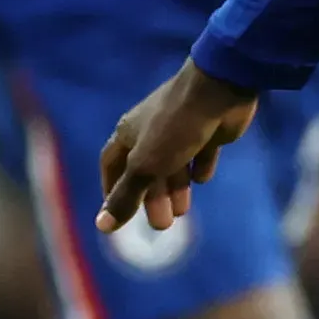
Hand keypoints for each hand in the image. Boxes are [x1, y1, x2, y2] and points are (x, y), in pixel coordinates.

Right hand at [97, 61, 258, 233]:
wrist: (217, 91)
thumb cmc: (173, 128)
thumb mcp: (144, 167)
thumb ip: (125, 197)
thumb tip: (101, 226)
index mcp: (129, 134)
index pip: (112, 165)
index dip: (112, 189)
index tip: (117, 214)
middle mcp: (151, 131)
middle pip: (145, 171)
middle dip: (151, 198)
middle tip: (162, 224)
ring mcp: (180, 129)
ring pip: (173, 165)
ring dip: (175, 188)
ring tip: (183, 211)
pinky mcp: (207, 130)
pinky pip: (200, 153)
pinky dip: (199, 168)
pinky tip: (202, 179)